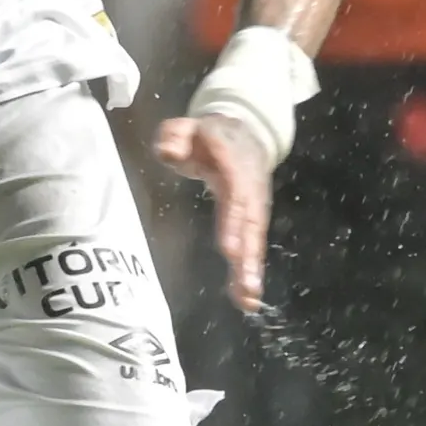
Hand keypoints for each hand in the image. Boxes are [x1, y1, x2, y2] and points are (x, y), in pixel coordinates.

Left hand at [156, 111, 274, 312]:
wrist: (245, 132)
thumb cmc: (208, 136)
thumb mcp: (188, 126)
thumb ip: (176, 135)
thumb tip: (170, 150)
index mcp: (235, 165)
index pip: (236, 195)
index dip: (234, 222)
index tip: (229, 249)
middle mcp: (250, 190)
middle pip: (251, 225)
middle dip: (248, 256)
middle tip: (245, 285)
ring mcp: (254, 206)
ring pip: (255, 240)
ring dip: (252, 270)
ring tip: (248, 299)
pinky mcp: (253, 220)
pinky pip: (253, 246)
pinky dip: (250, 272)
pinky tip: (247, 299)